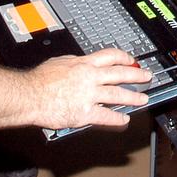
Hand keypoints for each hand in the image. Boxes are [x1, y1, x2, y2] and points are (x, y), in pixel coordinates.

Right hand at [28, 48, 152, 129]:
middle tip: (147, 76)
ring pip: (117, 95)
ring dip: (132, 97)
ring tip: (143, 99)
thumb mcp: (60, 62)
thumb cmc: (39, 80)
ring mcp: (88, 95)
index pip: (110, 56)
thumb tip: (81, 61)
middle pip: (119, 74)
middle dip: (136, 75)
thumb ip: (74, 62)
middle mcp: (89, 77)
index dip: (124, 58)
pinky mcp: (84, 112)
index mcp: (83, 63)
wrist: (29, 95)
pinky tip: (123, 119)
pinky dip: (116, 118)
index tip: (132, 60)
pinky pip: (105, 116)